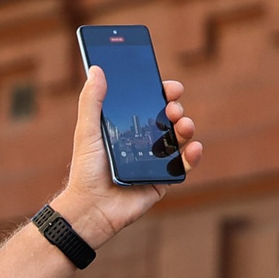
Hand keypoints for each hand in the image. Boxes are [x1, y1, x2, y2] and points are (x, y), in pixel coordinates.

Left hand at [48, 69, 203, 248]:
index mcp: (127, 127)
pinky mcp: (164, 179)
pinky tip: (193, 147)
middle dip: (176, 109)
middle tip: (172, 108)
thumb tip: (96, 69)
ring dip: (186, 127)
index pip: (150, 104)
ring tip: (182, 124)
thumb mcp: (87, 132)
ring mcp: (155, 160)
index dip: (163, 93)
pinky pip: (185, 165)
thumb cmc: (86, 170)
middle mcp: (143, 141)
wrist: (90, 208)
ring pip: (180, 138)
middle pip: (168, 118)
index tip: (170, 86)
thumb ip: (92, 101)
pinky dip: (193, 155)